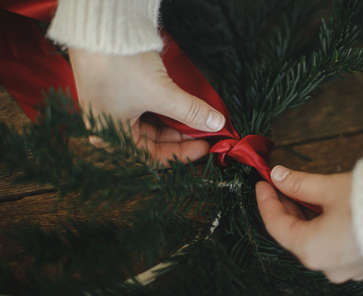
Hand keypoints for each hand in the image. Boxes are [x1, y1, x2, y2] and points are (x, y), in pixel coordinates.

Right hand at [69, 48, 225, 165]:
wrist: (101, 26)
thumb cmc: (121, 65)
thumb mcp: (161, 93)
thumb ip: (190, 111)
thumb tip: (216, 123)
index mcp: (111, 137)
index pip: (152, 156)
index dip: (182, 153)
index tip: (205, 146)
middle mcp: (110, 126)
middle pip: (152, 141)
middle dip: (181, 135)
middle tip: (205, 130)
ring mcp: (114, 108)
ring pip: (151, 123)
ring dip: (175, 121)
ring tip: (197, 117)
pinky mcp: (120, 91)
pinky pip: (148, 107)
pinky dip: (167, 107)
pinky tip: (182, 105)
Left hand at [255, 166, 362, 283]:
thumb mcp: (329, 188)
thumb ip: (299, 184)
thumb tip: (278, 176)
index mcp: (313, 250)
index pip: (276, 225)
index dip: (266, 201)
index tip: (263, 183)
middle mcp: (326, 265)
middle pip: (293, 233)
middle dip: (284, 206)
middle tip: (279, 184)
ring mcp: (344, 267)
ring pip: (312, 239)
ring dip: (302, 215)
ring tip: (298, 191)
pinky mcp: (359, 261)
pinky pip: (330, 243)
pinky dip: (321, 225)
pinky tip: (320, 206)